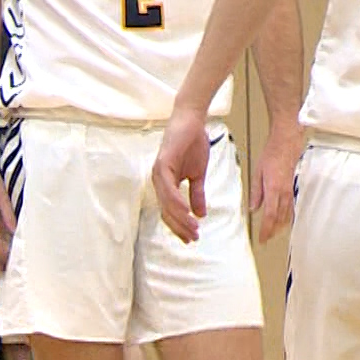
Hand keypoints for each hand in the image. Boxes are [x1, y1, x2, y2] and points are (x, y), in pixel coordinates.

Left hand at [151, 106, 211, 243]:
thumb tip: (201, 214)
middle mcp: (159, 181)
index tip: (191, 238)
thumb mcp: (198, 174)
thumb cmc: (193, 143)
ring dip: (180, 219)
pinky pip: (168, 189)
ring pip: (167, 204)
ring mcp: (159, 173)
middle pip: (166, 212)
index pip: (169, 212)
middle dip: (180, 227)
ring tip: (193, 229)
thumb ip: (197, 194)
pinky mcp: (163, 164)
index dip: (179, 226)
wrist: (193, 121)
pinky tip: (187, 212)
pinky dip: (177, 202)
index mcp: (166, 184)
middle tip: (193, 238)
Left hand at [249, 125, 305, 242]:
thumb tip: (253, 208)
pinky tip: (283, 221)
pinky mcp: (292, 189)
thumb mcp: (257, 173)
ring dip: (279, 226)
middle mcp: (284, 193)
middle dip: (272, 231)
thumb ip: (256, 193)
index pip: (270, 215)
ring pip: (286, 215)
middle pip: (279, 219)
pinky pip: (290, 208)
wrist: (286, 145)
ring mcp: (290, 192)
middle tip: (265, 239)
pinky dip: (286, 218)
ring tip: (272, 233)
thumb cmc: (271, 155)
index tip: (262, 239)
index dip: (266, 229)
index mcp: (274, 189)